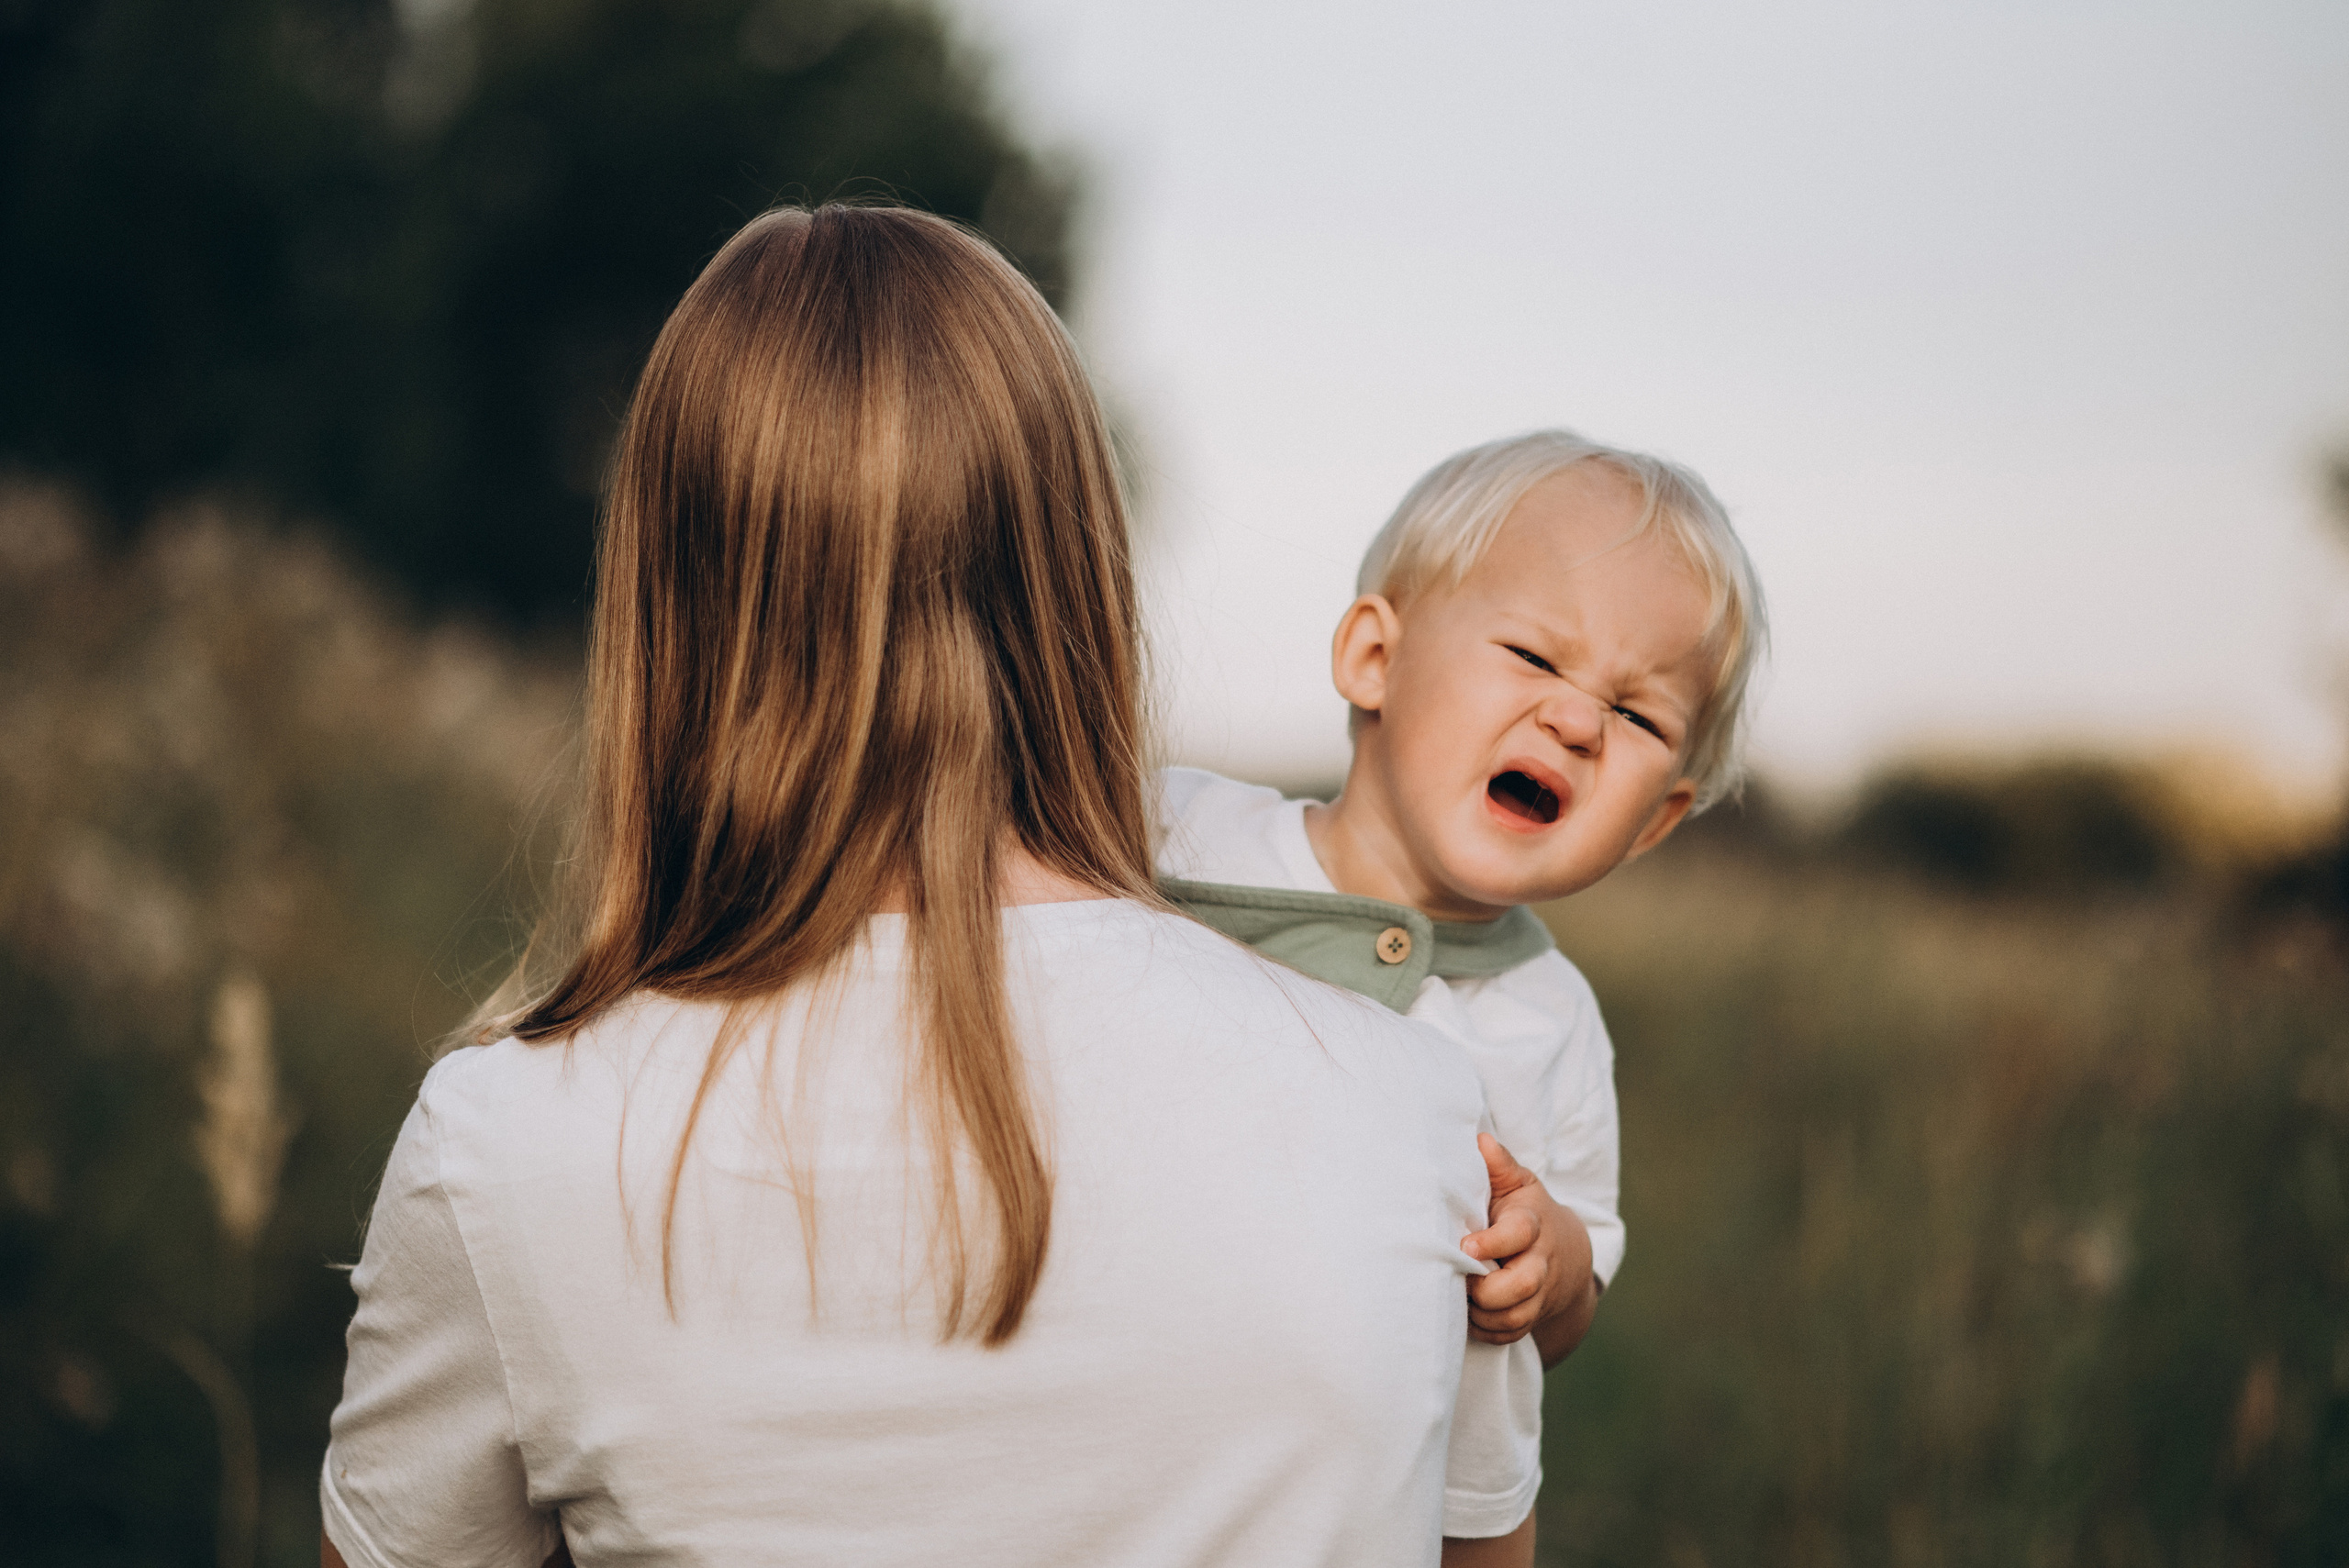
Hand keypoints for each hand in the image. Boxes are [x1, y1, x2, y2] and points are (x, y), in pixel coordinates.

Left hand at [1459, 1133, 1597, 1364]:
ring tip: (1459, 1298)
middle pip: (1522, 1284)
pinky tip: (1469, 1317)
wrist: (1568, 1255)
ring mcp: (1540, 1293)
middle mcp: (1540, 1261)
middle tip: (1461, 1279)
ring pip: (1516, 1316)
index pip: (1520, 1234)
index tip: (1466, 1245)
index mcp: (1533, 1224)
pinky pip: (1511, 1334)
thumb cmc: (1528, 1212)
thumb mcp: (1519, 1185)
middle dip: (1487, 1289)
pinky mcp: (1534, 1316)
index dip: (1493, 1243)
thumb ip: (1500, 1165)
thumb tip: (1480, 1140)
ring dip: (1483, 1314)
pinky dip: (1488, 1332)